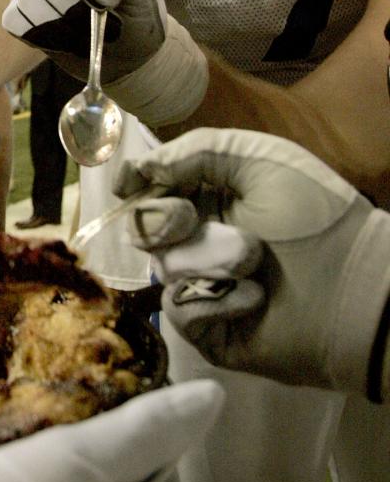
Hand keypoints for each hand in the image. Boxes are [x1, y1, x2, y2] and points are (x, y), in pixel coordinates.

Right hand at [1, 0, 166, 82]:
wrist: (130, 57)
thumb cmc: (139, 18)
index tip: (112, 0)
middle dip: (76, 9)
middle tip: (101, 21)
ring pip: (30, 2)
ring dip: (63, 29)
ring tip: (87, 35)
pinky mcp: (21, 16)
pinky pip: (16, 22)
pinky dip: (43, 38)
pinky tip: (66, 42)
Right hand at [117, 127, 389, 398]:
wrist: (354, 286)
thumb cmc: (313, 214)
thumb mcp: (258, 157)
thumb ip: (193, 151)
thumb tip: (134, 169)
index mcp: (207, 198)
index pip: (148, 189)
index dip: (135, 185)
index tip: (128, 184)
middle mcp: (198, 240)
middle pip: (142, 228)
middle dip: (164, 220)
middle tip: (192, 220)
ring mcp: (200, 287)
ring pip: (164, 267)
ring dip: (210, 260)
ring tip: (253, 264)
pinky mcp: (206, 330)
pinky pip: (181, 311)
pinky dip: (214, 302)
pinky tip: (252, 298)